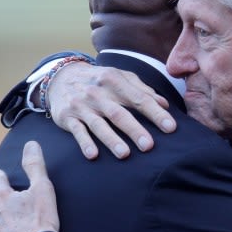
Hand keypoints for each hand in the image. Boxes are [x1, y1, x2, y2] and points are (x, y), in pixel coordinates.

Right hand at [47, 61, 175, 159]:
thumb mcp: (120, 77)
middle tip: (149, 146)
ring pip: (98, 124)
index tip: (170, 128)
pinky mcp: (68, 117)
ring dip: (111, 139)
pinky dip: (84, 143)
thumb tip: (164, 104)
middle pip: (119, 113)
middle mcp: (98, 93)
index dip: (155, 113)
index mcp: (114, 81)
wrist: (60, 76)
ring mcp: (82, 106)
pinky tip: (93, 155)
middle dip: (134, 129)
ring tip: (124, 154)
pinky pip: (77, 131)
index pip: (139, 99)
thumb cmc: (99, 80)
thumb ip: (142, 90)